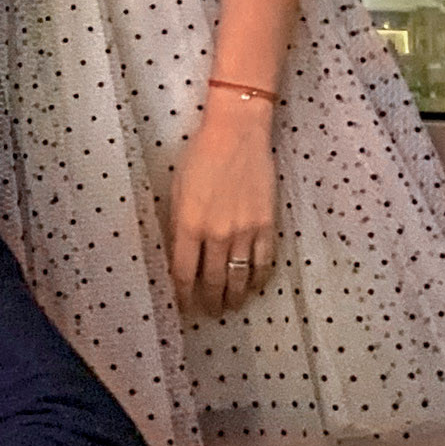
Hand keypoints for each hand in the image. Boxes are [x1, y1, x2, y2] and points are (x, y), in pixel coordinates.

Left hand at [168, 97, 278, 315]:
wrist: (237, 134)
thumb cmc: (200, 156)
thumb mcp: (177, 190)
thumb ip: (178, 224)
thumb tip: (179, 253)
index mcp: (188, 225)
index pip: (183, 273)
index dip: (183, 295)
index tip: (183, 306)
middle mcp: (216, 234)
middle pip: (212, 281)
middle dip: (209, 301)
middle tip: (208, 311)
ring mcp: (244, 232)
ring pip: (238, 278)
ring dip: (234, 297)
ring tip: (230, 306)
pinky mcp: (267, 225)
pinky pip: (264, 263)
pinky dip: (258, 279)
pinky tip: (254, 286)